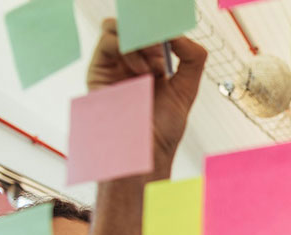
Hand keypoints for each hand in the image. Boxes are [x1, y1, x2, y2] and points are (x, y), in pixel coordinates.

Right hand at [86, 18, 206, 174]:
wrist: (144, 152)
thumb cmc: (163, 129)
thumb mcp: (187, 89)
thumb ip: (192, 59)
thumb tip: (179, 34)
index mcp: (153, 65)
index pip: (154, 31)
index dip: (165, 27)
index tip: (176, 35)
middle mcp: (131, 62)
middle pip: (135, 25)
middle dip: (153, 30)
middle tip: (165, 46)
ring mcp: (114, 65)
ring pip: (120, 27)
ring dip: (140, 37)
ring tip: (154, 62)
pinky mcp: (99, 70)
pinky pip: (108, 40)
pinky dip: (127, 45)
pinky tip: (141, 70)